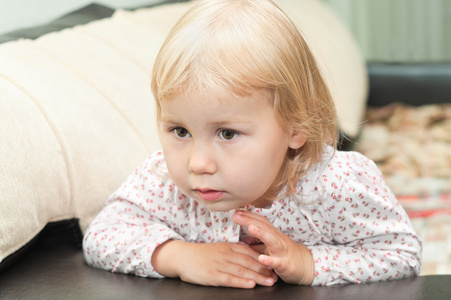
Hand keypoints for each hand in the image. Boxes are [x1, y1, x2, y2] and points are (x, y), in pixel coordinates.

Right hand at [152, 240, 277, 288]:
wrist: (182, 256)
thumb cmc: (201, 254)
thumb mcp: (219, 248)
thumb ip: (233, 251)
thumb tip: (249, 255)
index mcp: (229, 246)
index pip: (250, 252)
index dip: (263, 259)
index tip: (275, 264)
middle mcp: (226, 254)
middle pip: (250, 262)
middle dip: (265, 269)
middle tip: (276, 275)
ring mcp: (220, 264)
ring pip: (243, 270)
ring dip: (258, 277)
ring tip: (269, 281)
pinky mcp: (213, 275)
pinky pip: (230, 279)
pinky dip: (241, 281)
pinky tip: (250, 284)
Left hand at [233, 210, 313, 284]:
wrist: (305, 266)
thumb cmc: (285, 255)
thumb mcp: (270, 247)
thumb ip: (256, 243)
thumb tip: (241, 239)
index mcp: (273, 235)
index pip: (261, 222)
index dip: (249, 216)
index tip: (236, 211)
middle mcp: (278, 240)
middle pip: (264, 227)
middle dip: (250, 220)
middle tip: (236, 215)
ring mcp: (282, 251)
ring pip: (273, 240)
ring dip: (261, 233)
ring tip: (251, 228)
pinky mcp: (286, 264)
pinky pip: (278, 262)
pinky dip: (270, 260)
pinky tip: (261, 259)